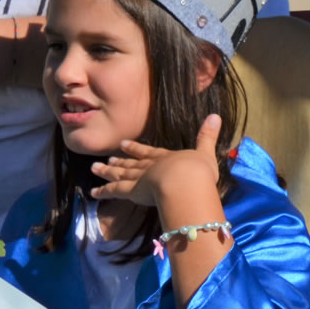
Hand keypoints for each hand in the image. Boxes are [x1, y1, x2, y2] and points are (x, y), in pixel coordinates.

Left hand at [90, 114, 220, 209]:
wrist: (185, 182)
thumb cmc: (197, 170)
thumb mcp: (206, 152)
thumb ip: (208, 136)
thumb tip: (216, 115)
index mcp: (166, 158)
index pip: (149, 152)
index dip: (137, 149)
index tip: (124, 144)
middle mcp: (149, 166)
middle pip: (132, 163)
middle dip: (121, 160)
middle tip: (109, 158)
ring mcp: (139, 178)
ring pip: (120, 174)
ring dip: (108, 171)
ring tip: (95, 168)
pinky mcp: (132, 191)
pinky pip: (115, 191)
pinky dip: (104, 192)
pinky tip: (93, 193)